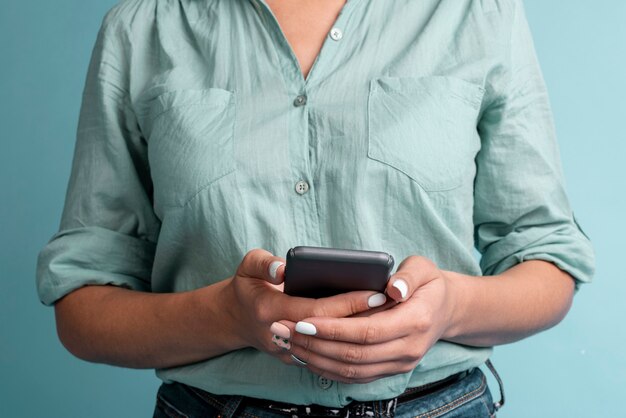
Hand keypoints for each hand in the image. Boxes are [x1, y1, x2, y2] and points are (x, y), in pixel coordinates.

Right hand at [223, 249, 387, 365]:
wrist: (233, 319)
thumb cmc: (246, 286)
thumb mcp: (247, 266)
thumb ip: (264, 263)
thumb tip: (283, 267)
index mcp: (270, 309)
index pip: (318, 310)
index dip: (348, 303)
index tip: (375, 291)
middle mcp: (281, 336)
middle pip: (331, 331)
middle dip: (363, 317)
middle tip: (391, 302)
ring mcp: (289, 351)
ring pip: (332, 347)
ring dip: (361, 333)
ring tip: (390, 315)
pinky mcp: (297, 358)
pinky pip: (329, 353)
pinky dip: (350, 342)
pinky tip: (373, 329)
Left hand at [273, 256, 457, 383]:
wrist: (446, 309)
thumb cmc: (428, 283)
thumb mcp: (424, 269)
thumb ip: (410, 276)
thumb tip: (394, 289)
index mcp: (415, 321)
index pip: (368, 331)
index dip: (334, 329)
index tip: (305, 321)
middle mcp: (408, 349)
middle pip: (355, 355)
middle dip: (315, 345)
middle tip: (284, 330)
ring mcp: (400, 363)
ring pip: (352, 370)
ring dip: (316, 359)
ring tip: (288, 342)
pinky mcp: (391, 370)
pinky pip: (356, 377)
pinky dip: (328, 369)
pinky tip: (306, 355)